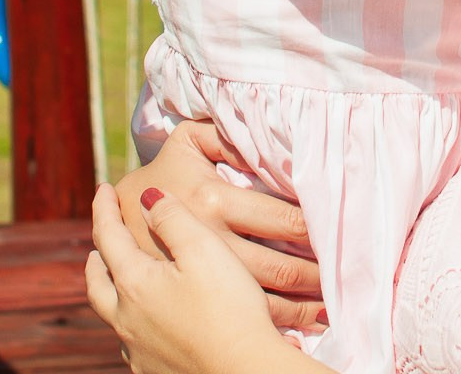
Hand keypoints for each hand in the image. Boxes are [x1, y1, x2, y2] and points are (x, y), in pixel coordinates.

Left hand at [88, 182, 305, 373]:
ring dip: (112, 291)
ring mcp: (138, 349)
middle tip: (98, 244)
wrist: (245, 371)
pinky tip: (149, 322)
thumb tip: (147, 196)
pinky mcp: (154, 370)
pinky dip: (132, 322)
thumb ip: (172, 218)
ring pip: (112, 315)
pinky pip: (131, 342)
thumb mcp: (203, 249)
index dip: (103, 209)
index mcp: (134, 284)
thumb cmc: (228, 307)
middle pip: (98, 282)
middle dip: (97, 257)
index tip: (103, 189)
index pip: (108, 237)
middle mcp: (126, 319)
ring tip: (121, 279)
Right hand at [115, 121, 324, 330]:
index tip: (342, 233)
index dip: (315, 228)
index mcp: (211, 201)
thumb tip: (263, 139)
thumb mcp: (187, 141)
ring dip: (303, 306)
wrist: (113, 218)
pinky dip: (277, 324)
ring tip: (332, 308)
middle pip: (279, 266)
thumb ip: (224, 134)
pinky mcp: (192, 300)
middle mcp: (208, 241)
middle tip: (347, 277)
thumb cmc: (164, 172)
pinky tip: (302, 326)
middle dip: (317, 275)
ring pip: (265, 299)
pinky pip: (242, 318)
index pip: (282, 219)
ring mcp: (199, 277)